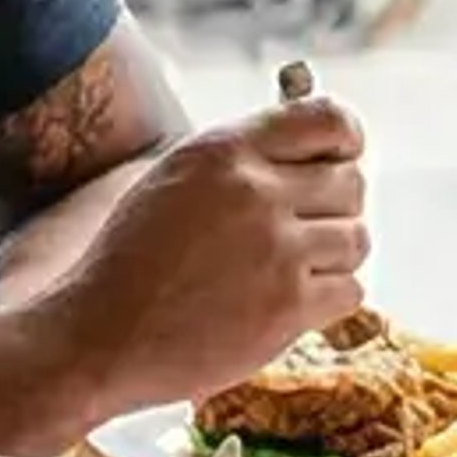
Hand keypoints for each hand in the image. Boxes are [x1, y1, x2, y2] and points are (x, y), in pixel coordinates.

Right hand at [49, 95, 368, 410]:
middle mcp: (256, 192)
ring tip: (292, 271)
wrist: (99, 336)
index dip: (346, 140)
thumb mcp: (175, 181)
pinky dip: (329, 299)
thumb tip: (316, 151)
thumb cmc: (133, 262)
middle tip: (305, 232)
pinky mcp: (288, 307)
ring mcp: (276, 250)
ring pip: (357, 239)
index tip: (344, 158)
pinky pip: (351, 290)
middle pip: (351, 183)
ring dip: (335, 257)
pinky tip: (291, 304)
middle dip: (336, 207)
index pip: (328, 119)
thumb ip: (240, 160)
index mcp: (225, 151)